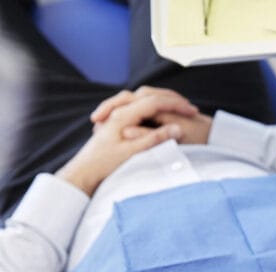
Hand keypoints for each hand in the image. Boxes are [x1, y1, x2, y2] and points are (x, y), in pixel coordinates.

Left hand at [56, 89, 196, 194]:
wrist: (83, 172)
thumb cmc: (105, 164)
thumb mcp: (133, 153)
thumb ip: (155, 139)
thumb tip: (177, 128)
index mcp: (123, 116)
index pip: (155, 101)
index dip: (176, 105)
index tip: (192, 112)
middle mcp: (119, 112)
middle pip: (148, 95)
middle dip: (170, 99)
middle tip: (188, 107)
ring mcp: (116, 116)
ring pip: (141, 99)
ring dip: (161, 102)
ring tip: (178, 109)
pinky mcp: (115, 123)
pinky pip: (137, 108)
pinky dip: (152, 108)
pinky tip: (161, 118)